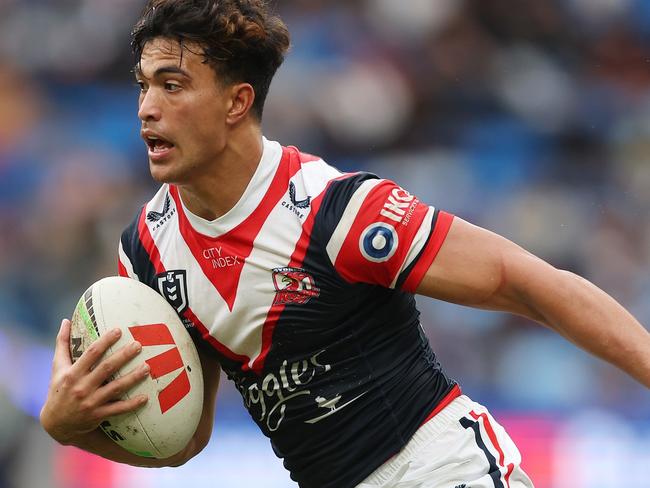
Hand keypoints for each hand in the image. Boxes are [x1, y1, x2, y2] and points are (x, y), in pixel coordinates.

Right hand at [40, 319, 149, 443]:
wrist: (56, 424)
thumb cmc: (59, 390)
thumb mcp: (57, 368)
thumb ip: (62, 344)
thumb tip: (66, 321)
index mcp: (72, 373)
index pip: (91, 354)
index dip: (105, 341)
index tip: (118, 330)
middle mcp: (81, 387)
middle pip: (106, 369)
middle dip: (123, 356)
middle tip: (138, 345)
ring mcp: (90, 402)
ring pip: (116, 388)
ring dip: (133, 378)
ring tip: (147, 367)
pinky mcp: (98, 415)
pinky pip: (118, 409)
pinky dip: (132, 404)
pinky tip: (145, 397)